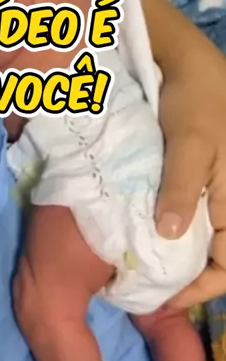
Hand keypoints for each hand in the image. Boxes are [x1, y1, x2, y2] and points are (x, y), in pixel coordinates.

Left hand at [155, 36, 225, 306]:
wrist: (188, 60)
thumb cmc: (197, 98)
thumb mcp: (190, 141)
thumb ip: (181, 187)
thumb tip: (170, 236)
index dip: (201, 288)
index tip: (164, 300)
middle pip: (218, 257)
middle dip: (187, 278)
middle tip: (146, 289)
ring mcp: (216, 190)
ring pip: (204, 239)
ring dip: (178, 257)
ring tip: (142, 268)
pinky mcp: (199, 179)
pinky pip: (191, 216)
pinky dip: (171, 230)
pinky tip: (146, 235)